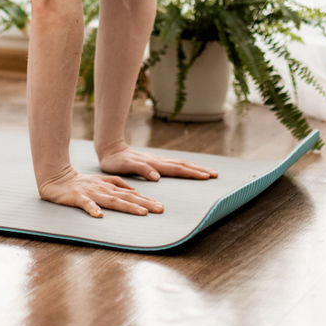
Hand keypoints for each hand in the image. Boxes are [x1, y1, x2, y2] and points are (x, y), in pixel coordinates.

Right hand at [37, 167, 163, 217]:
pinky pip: (85, 203)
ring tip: (141, 213)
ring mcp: (91, 193)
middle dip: (144, 203)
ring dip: (127, 206)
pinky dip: (92, 208)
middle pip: (126, 197)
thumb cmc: (80, 183)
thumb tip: (133, 191)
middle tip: (160, 210)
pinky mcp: (77, 197)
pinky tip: (99, 216)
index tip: (160, 207)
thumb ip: (116, 185)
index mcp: (108, 186)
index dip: (145, 199)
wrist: (56, 178)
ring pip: (112, 200)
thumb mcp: (101, 182)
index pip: (130, 193)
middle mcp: (103, 189)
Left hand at [98, 144, 218, 181]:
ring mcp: (157, 160)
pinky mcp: (155, 162)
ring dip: (195, 168)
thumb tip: (157, 177)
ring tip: (208, 171)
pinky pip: (174, 164)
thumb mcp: (125, 167)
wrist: (110, 149)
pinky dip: (185, 166)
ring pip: (180, 163)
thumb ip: (141, 170)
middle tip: (215, 175)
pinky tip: (189, 168)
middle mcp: (158, 161)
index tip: (206, 176)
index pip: (177, 169)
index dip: (192, 173)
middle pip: (183, 165)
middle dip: (199, 170)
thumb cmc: (116, 161)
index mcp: (154, 164)